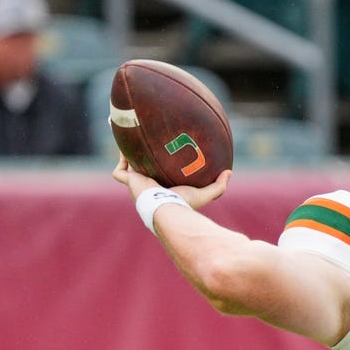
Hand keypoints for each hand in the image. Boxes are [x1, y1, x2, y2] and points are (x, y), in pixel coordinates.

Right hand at [112, 155, 231, 210]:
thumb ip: (219, 185)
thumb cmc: (185, 203)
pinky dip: (121, 159)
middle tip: (142, 146)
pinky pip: (120, 171)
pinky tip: (124, 145)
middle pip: (141, 174)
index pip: (159, 180)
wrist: (168, 209)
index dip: (159, 171)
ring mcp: (137, 186)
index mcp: (162, 191)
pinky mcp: (130, 182)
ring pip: (127, 170)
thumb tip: (230, 172)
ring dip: (127, 157)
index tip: (163, 159)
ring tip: (127, 141)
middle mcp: (148, 189)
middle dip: (140, 163)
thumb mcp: (205, 193)